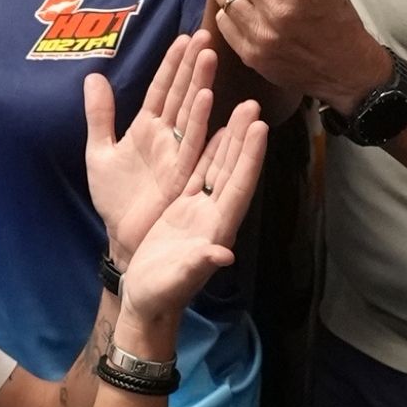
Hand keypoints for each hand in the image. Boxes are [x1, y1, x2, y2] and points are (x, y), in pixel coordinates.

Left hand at [85, 32, 217, 265]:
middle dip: (192, 67)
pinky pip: (193, 146)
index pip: (162, 89)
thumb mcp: (98, 152)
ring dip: (200, 86)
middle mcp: (168, 138)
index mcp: (148, 129)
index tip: (185, 38)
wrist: (121, 238)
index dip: (172, 65)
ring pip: (191, 115)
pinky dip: (200, 123)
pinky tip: (207, 100)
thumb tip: (93, 76)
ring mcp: (177, 155)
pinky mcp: (180, 176)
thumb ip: (99, 115)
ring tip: (209, 59)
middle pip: (182, 95)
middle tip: (205, 37)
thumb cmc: (115, 199)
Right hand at [119, 100, 267, 321]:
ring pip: (219, 167)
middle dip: (244, 138)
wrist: (146, 301)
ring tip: (241, 108)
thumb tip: (225, 254)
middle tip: (253, 104)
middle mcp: (215, 214)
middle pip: (233, 169)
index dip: (250, 158)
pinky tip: (215, 131)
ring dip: (231, 139)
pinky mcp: (186, 210)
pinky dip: (209, 151)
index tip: (260, 128)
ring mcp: (202, 211)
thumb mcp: (178, 279)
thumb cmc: (161, 292)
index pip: (238, 186)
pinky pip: (201, 173)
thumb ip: (200, 264)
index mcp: (216, 228)